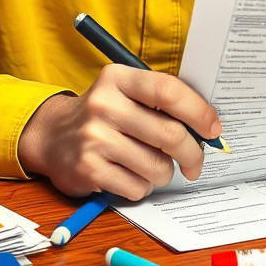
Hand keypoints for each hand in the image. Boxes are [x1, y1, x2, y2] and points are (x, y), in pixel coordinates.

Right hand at [17, 63, 222, 199]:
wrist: (51, 137)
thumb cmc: (104, 115)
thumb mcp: (124, 93)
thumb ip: (160, 101)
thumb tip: (209, 126)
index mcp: (118, 78)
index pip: (168, 91)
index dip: (199, 111)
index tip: (213, 129)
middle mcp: (104, 104)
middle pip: (170, 134)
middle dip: (192, 154)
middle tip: (195, 163)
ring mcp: (94, 138)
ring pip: (157, 166)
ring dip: (164, 173)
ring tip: (152, 166)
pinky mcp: (88, 169)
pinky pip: (137, 187)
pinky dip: (142, 187)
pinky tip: (130, 176)